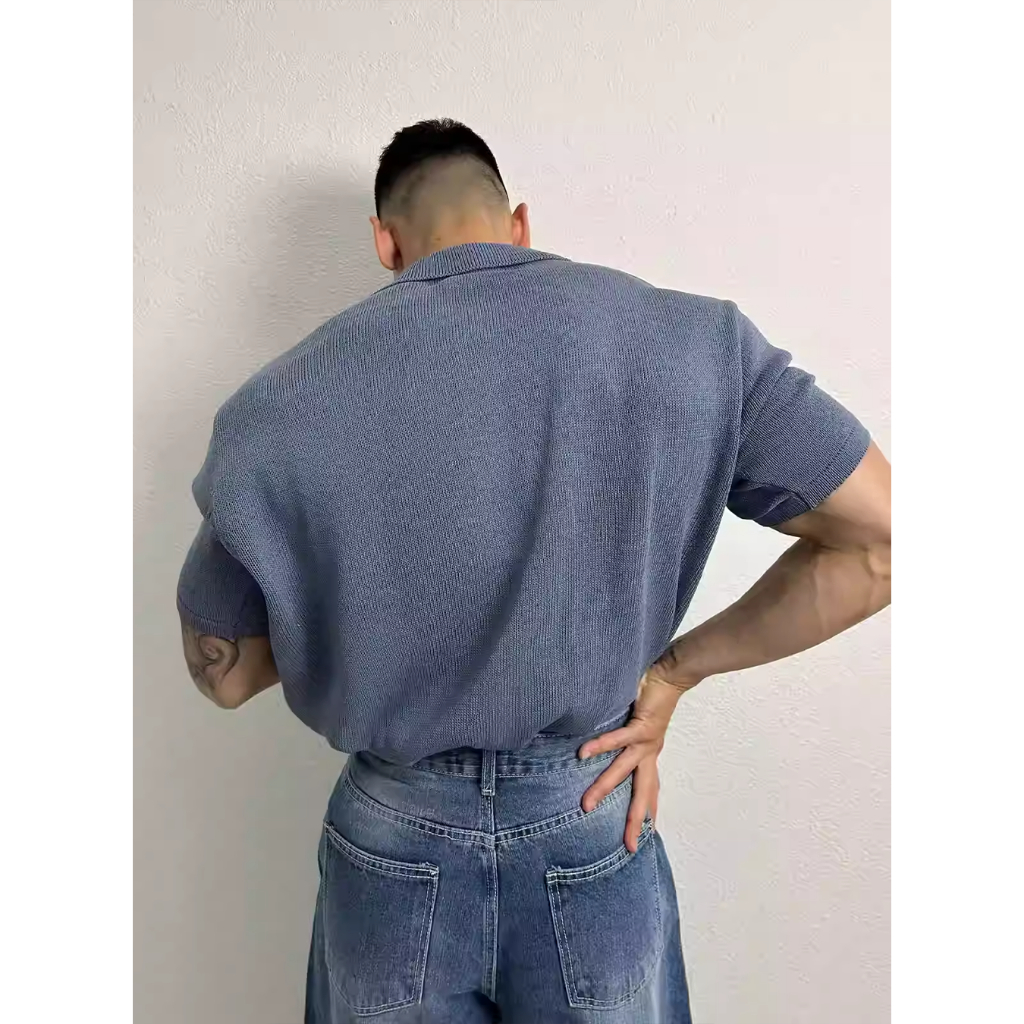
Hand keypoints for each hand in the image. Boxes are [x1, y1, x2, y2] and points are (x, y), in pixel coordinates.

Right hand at [578, 670, 690, 851]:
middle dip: (634, 821)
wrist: (672, 673)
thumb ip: (625, 736)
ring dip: (604, 788)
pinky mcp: (641, 725)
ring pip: (623, 770)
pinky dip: (600, 746)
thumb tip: (602, 743)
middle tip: (627, 846)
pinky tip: (583, 754)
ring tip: (586, 804)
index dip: (647, 814)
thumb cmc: (652, 695)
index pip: (649, 791)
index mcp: (650, 755)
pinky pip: (617, 738)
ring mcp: (646, 741)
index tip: (642, 839)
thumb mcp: (639, 724)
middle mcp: (650, 752)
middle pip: (641, 793)